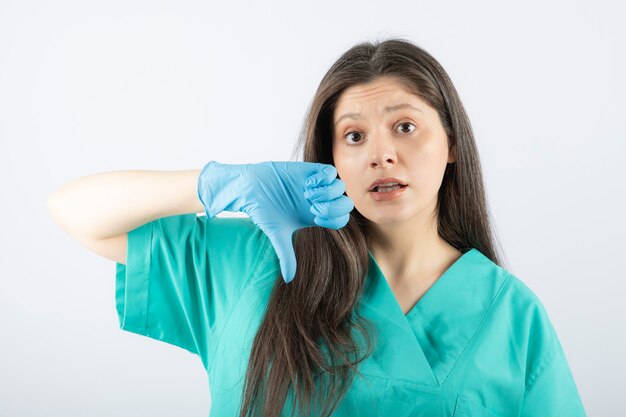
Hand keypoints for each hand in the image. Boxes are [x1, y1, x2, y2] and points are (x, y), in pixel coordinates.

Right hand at [197, 161, 353, 282]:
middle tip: (313, 206)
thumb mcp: (277, 234)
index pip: (340, 219)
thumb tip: (289, 280)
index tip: (315, 218)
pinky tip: (308, 182)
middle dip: (333, 206)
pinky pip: (330, 171)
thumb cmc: (262, 211)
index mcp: (315, 216)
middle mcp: (319, 201)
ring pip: (340, 186)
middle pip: (345, 204)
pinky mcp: (310, 170)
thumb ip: (286, 255)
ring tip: (308, 193)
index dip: (333, 219)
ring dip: (327, 191)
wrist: (250, 188)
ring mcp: (316, 185)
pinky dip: (323, 178)